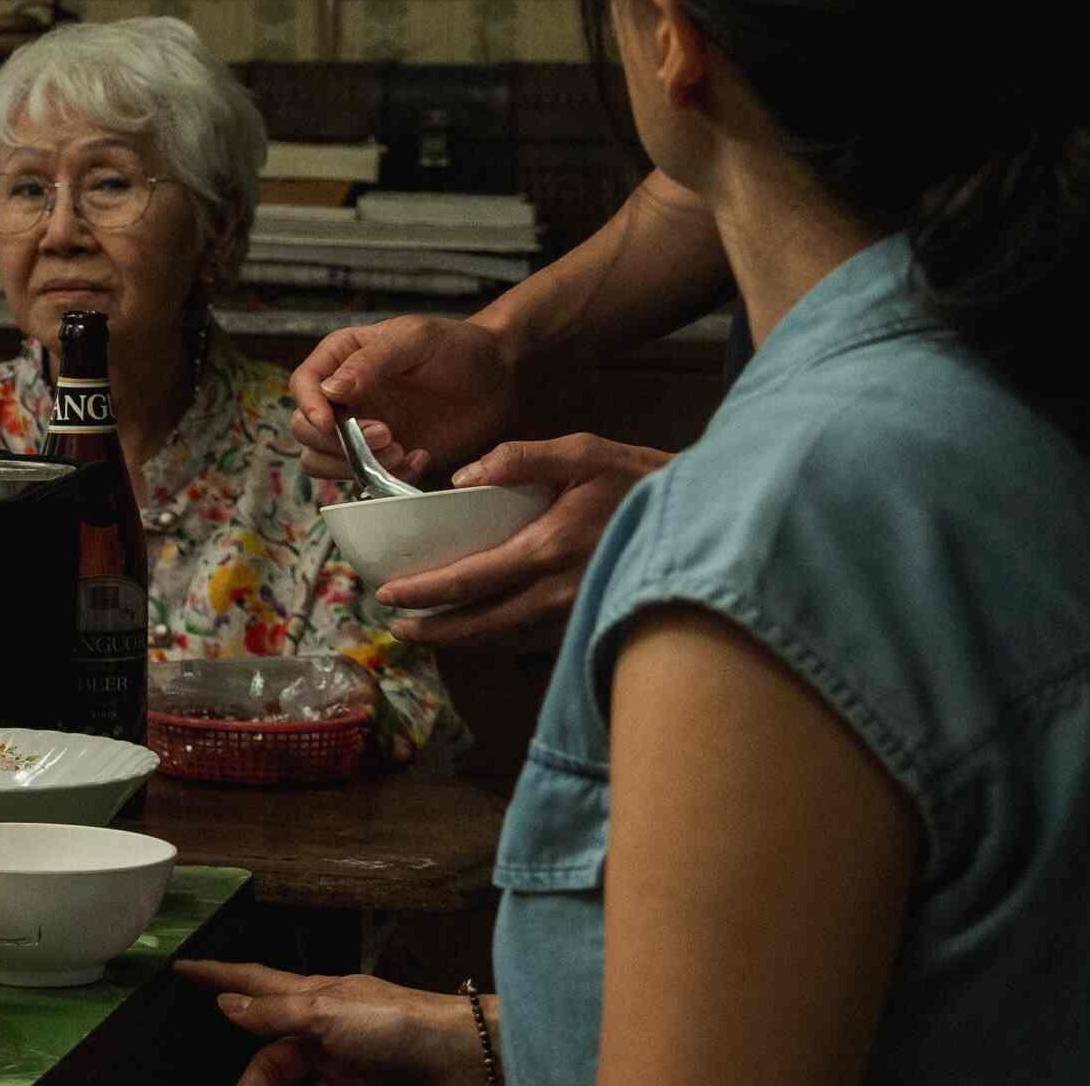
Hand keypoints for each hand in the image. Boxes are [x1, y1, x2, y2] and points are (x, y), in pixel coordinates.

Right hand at [175, 961, 486, 1085]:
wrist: (463, 1060)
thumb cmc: (400, 1024)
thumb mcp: (328, 1014)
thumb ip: (276, 1012)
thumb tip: (228, 1004)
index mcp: (312, 995)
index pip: (253, 980)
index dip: (217, 974)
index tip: (182, 966)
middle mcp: (322, 1026)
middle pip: (268, 1048)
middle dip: (248, 1071)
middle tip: (233, 1085)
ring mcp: (341, 1059)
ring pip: (288, 1073)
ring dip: (270, 1082)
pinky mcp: (358, 1085)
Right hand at [289, 315, 526, 485]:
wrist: (499, 376)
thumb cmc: (457, 346)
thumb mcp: (415, 339)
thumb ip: (371, 360)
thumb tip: (330, 390)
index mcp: (342, 358)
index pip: (303, 384)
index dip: (309, 406)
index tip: (329, 422)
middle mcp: (344, 396)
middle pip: (304, 428)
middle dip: (337, 440)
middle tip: (385, 435)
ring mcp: (361, 429)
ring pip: (322, 460)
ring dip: (354, 464)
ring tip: (400, 450)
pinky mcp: (384, 456)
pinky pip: (363, 478)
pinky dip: (386, 477)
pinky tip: (420, 457)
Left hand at [374, 433, 670, 646]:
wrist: (700, 514)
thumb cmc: (637, 477)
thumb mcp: (582, 452)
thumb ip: (519, 458)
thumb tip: (462, 477)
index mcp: (548, 549)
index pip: (472, 580)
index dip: (427, 592)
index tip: (389, 595)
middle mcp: (558, 590)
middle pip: (482, 623)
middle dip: (435, 630)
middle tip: (396, 627)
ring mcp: (575, 609)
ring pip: (506, 634)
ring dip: (463, 636)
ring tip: (425, 631)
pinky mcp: (588, 614)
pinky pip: (531, 632)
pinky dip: (497, 633)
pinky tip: (476, 625)